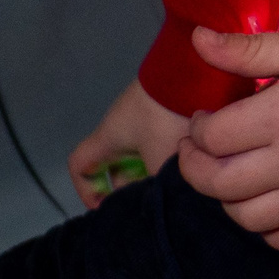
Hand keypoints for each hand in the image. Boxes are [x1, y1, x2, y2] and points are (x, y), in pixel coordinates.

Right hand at [69, 81, 189, 208]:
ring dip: (158, 174)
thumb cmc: (169, 116)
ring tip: (178, 190)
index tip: (109, 209)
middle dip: (134, 189)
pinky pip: (164, 143)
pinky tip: (194, 171)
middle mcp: (124, 126)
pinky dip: (174, 159)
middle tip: (156, 206)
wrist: (199, 70)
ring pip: (145, 157)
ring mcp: (148, 116)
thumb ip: (157, 188)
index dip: (87, 191)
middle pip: (118, 167)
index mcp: (110, 136)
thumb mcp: (161, 161)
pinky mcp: (172, 108)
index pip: (80, 165)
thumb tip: (162, 207)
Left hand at [173, 24, 278, 252]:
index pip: (213, 138)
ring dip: (229, 199)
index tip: (204, 117)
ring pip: (248, 218)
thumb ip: (251, 48)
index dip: (196, 128)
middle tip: (201, 149)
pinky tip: (271, 204)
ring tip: (235, 174)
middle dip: (196, 167)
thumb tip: (199, 40)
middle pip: (219, 183)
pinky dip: (270, 230)